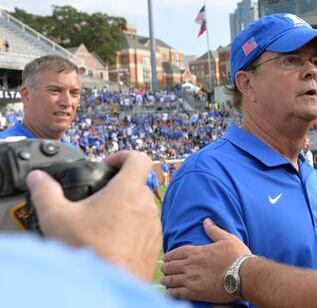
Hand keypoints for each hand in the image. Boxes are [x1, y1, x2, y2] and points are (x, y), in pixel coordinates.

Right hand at [26, 150, 160, 280]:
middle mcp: (146, 204)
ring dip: (127, 208)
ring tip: (103, 222)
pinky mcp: (155, 242)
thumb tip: (38, 179)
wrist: (109, 284)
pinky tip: (113, 240)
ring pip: (143, 206)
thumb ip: (46, 193)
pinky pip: (146, 227)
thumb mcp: (57, 217)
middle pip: (138, 183)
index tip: (110, 164)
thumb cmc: (88, 251)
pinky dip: (133, 228)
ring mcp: (154, 224)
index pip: (139, 158)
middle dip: (120, 187)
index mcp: (128, 191)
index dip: (124, 156)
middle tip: (99, 198)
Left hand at [161, 218, 251, 302]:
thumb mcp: (227, 239)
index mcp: (197, 252)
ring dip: (166, 280)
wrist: (244, 275)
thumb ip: (214, 230)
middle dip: (166, 268)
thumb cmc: (237, 256)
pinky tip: (170, 293)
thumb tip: (206, 220)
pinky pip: (176, 293)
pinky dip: (171, 293)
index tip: (167, 258)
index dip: (169, 256)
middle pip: (170, 267)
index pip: (175, 253)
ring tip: (165, 281)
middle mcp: (190, 265)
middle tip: (164, 270)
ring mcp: (191, 279)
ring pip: (171, 280)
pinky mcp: (194, 292)